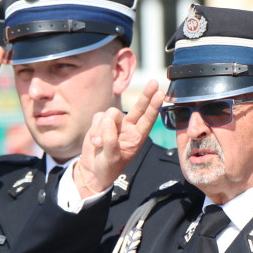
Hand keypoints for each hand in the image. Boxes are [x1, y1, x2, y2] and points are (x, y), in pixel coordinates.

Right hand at [74, 80, 163, 198]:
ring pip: (111, 114)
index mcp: (137, 137)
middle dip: (146, 95)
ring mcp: (114, 124)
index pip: (148, 119)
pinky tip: (95, 142)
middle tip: (154, 82)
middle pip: (138, 107)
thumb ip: (110, 140)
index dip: (154, 106)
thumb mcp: (111, 158)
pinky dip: (95, 129)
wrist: (92, 169)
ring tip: (99, 144)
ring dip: (102, 129)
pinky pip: (98, 117)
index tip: (160, 94)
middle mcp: (128, 128)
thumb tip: (108, 120)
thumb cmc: (107, 167)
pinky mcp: (101, 122)